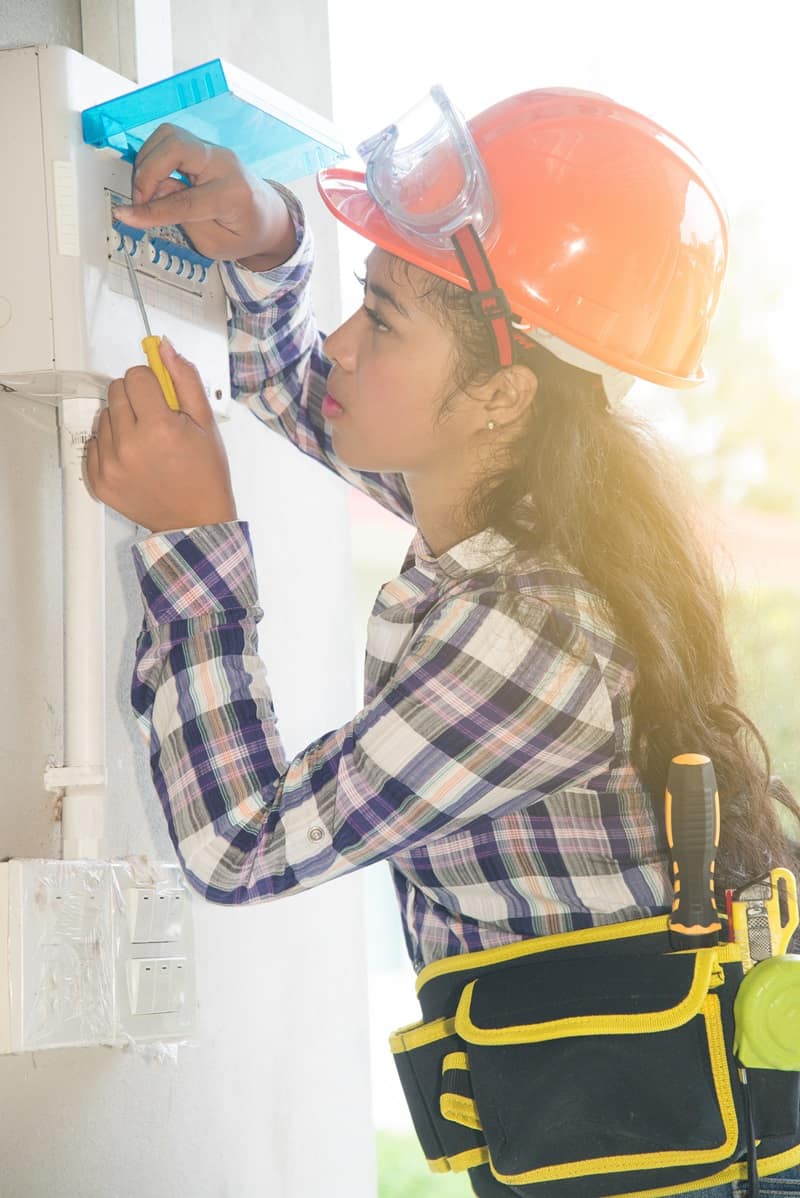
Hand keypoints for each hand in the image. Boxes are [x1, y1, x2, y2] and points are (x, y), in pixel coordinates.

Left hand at [83, 340, 237, 533]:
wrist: (196, 520)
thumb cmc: (205, 474)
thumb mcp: (206, 422)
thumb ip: (185, 379)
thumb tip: (164, 348)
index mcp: (158, 427)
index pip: (136, 375)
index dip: (152, 383)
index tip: (161, 398)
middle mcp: (129, 445)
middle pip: (116, 391)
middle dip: (136, 399)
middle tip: (156, 422)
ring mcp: (110, 465)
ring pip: (104, 416)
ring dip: (122, 422)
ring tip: (146, 443)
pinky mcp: (99, 481)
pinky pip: (94, 444)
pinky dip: (111, 446)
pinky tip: (133, 458)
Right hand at [111, 123, 296, 267]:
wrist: (268, 216)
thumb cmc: (246, 234)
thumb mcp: (215, 245)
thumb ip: (185, 220)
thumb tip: (155, 195)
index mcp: (233, 195)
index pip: (185, 200)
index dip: (152, 210)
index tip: (126, 215)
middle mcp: (224, 164)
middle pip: (175, 146)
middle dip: (147, 172)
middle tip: (140, 200)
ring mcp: (214, 150)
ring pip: (168, 135)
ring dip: (147, 161)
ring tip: (147, 191)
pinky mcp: (203, 147)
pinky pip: (170, 139)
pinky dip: (154, 157)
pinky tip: (155, 179)